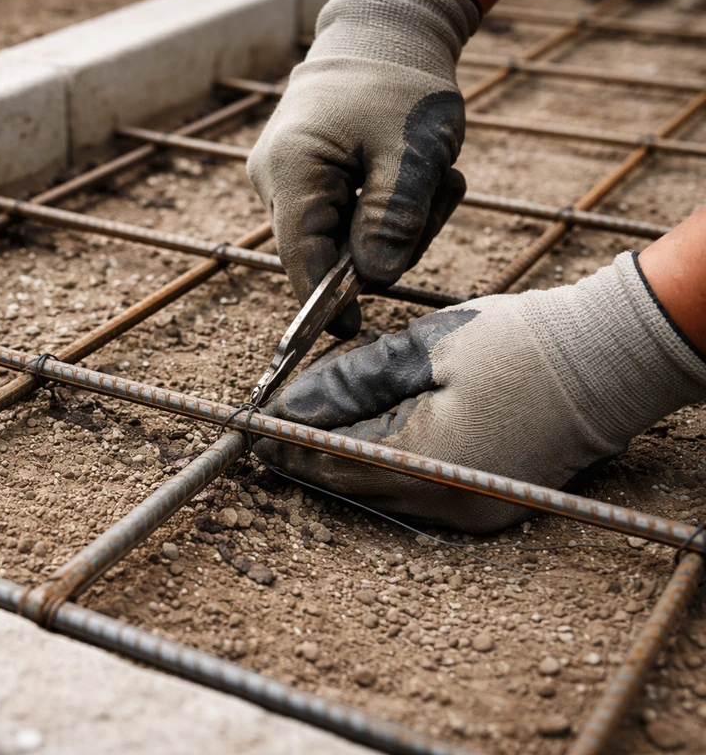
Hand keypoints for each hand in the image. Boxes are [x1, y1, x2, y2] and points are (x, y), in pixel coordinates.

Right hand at [247, 0, 479, 337]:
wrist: (382, 34)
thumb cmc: (400, 83)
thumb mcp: (416, 149)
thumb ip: (394, 217)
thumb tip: (373, 281)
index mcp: (292, 170)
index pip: (300, 255)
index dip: (325, 300)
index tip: (353, 330)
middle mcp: (275, 181)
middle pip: (326, 253)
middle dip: (389, 244)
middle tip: (439, 197)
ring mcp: (286, 183)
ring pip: (341, 241)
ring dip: (396, 225)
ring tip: (432, 179)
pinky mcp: (304, 184)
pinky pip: (344, 221)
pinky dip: (384, 212)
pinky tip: (410, 179)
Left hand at [255, 254, 705, 532]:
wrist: (607, 360)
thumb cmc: (519, 342)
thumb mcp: (423, 348)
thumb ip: (349, 381)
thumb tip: (287, 406)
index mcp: (430, 461)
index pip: (330, 459)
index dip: (283, 441)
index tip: (247, 425)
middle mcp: (447, 502)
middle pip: (348, 483)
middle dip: (304, 453)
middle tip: (264, 428)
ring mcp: (468, 513)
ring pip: (376, 491)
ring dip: (337, 460)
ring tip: (301, 427)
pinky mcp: (480, 506)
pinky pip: (409, 492)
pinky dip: (377, 465)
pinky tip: (357, 438)